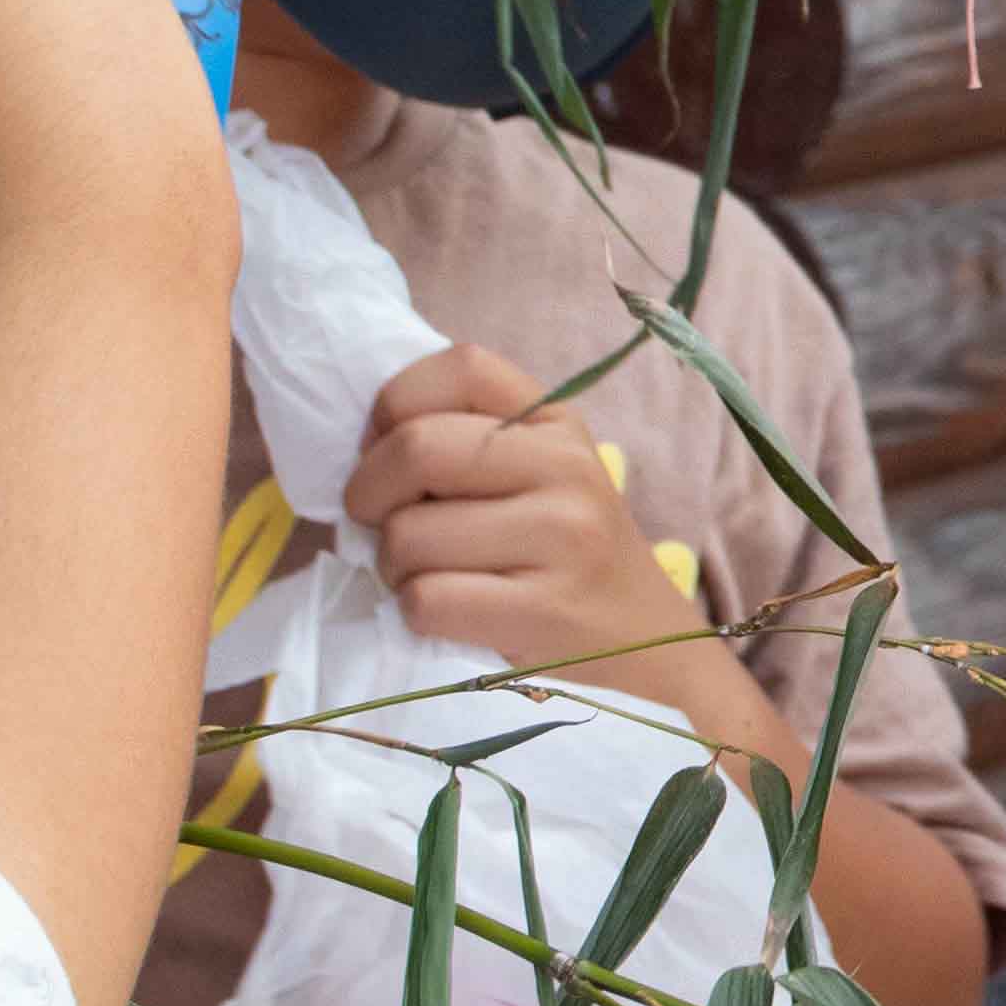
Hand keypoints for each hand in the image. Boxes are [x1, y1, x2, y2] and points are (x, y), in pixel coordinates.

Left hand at [345, 341, 707, 687]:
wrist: (644, 639)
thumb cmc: (564, 551)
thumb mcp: (538, 471)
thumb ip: (466, 440)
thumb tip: (361, 446)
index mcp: (556, 420)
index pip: (461, 366)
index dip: (394, 405)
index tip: (386, 450)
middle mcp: (567, 467)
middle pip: (415, 449)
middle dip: (369, 493)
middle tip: (382, 523)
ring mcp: (562, 537)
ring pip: (407, 536)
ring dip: (392, 566)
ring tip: (431, 573)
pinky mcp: (544, 610)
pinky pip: (425, 601)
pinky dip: (414, 612)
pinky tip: (452, 611)